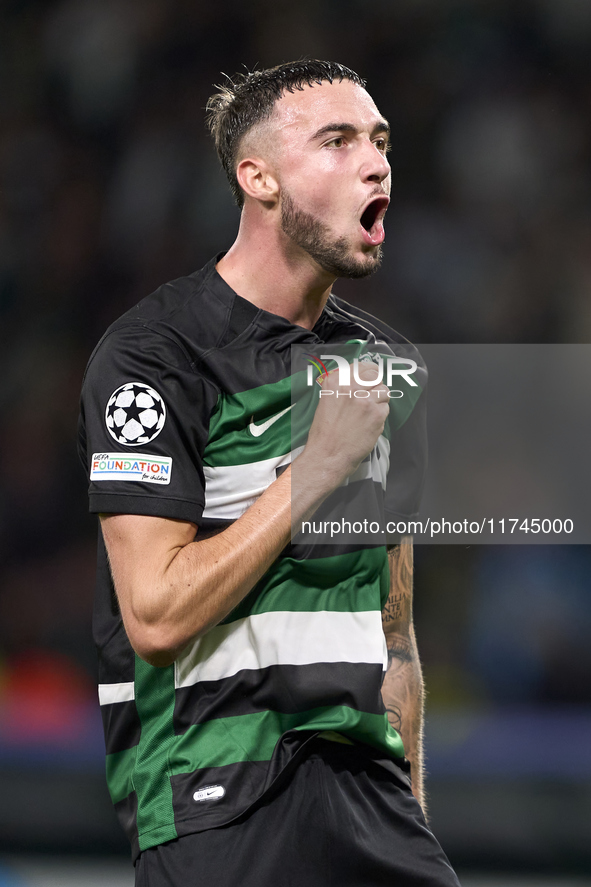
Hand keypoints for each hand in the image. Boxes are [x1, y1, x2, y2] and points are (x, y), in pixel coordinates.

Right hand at [300, 360, 389, 488]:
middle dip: (377, 383)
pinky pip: (386, 408)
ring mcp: (365, 400)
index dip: (369, 372)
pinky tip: (369, 424)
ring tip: (369, 412)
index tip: (371, 376)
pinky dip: (380, 415)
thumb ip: (342, 389)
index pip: (361, 366)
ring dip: (380, 400)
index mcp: (335, 382)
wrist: (327, 455)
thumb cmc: (324, 433)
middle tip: (374, 393)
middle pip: (375, 376)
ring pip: (384, 391)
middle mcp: (350, 388)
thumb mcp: (326, 402)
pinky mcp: (376, 414)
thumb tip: (358, 381)